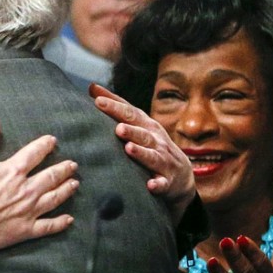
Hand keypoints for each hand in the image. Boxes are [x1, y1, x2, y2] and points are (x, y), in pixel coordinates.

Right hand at [0, 116, 77, 260]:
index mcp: (13, 171)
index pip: (35, 153)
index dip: (45, 145)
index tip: (53, 141)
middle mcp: (26, 189)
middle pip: (51, 176)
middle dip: (63, 169)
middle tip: (72, 165)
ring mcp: (28, 211)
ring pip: (55, 198)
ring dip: (66, 189)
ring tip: (75, 184)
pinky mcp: (26, 230)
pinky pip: (49, 226)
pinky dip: (61, 222)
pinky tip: (69, 219)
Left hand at [90, 83, 194, 222]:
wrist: (181, 176)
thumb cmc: (152, 146)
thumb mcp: (138, 125)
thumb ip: (116, 108)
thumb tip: (91, 87)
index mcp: (147, 126)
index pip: (130, 113)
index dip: (115, 106)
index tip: (97, 100)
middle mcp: (156, 140)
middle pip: (142, 133)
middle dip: (131, 129)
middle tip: (117, 127)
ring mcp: (164, 161)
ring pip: (152, 156)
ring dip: (142, 153)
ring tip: (129, 149)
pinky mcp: (167, 181)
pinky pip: (162, 183)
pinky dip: (157, 184)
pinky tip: (150, 185)